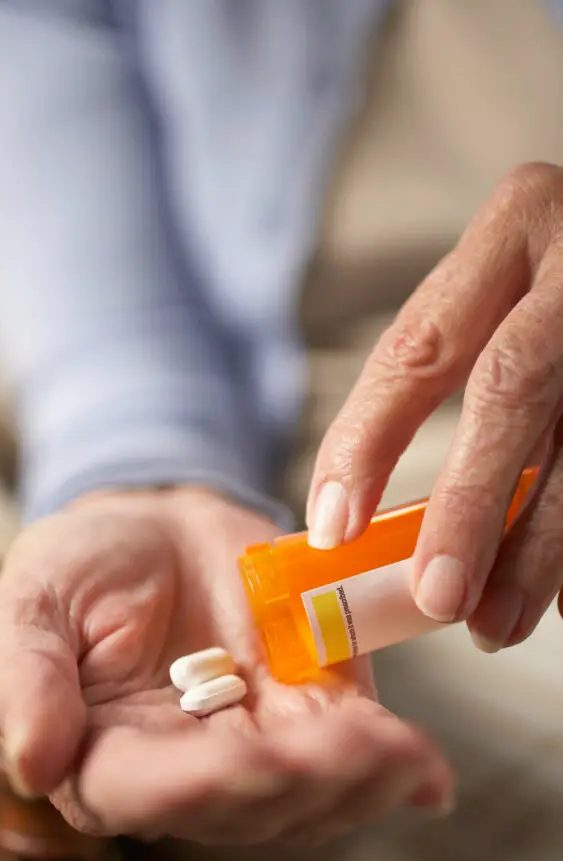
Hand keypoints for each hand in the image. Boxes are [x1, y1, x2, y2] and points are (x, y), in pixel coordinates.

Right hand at [0, 488, 451, 843]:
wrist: (154, 533)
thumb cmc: (78, 570)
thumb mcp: (29, 603)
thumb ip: (22, 676)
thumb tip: (33, 762)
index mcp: (102, 758)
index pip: (147, 794)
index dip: (201, 785)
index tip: (254, 760)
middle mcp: (184, 774)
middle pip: (246, 806)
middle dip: (304, 781)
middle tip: (354, 747)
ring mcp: (254, 750)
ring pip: (309, 797)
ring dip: (358, 781)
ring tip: (402, 755)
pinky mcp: (308, 716)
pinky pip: (352, 754)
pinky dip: (393, 766)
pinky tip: (425, 772)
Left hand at [308, 161, 562, 654]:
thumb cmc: (559, 283)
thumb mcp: (506, 288)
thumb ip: (451, 370)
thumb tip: (372, 518)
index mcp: (514, 225)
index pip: (420, 346)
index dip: (368, 441)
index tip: (332, 526)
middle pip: (511, 391)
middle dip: (468, 507)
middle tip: (436, 599)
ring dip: (537, 550)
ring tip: (495, 623)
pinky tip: (558, 591)